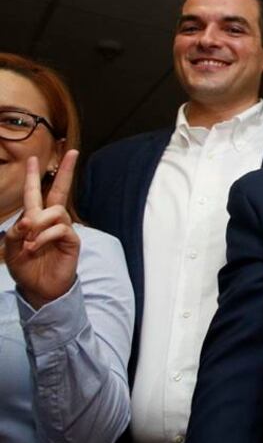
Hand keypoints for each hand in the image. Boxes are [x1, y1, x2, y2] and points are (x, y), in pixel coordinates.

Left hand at [4, 151, 80, 309]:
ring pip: (54, 211)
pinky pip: (59, 229)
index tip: (32, 159)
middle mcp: (52, 220)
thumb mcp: (9, 248)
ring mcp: (63, 229)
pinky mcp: (71, 241)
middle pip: (60, 191)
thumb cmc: (25, 267)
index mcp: (35, 219)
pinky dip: (43, 237)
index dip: (33, 176)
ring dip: (37, 225)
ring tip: (28, 243)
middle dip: (67, 171)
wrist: (38, 289)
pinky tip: (35, 247)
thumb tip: (29, 221)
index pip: (35, 193)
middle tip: (74, 153)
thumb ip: (13, 231)